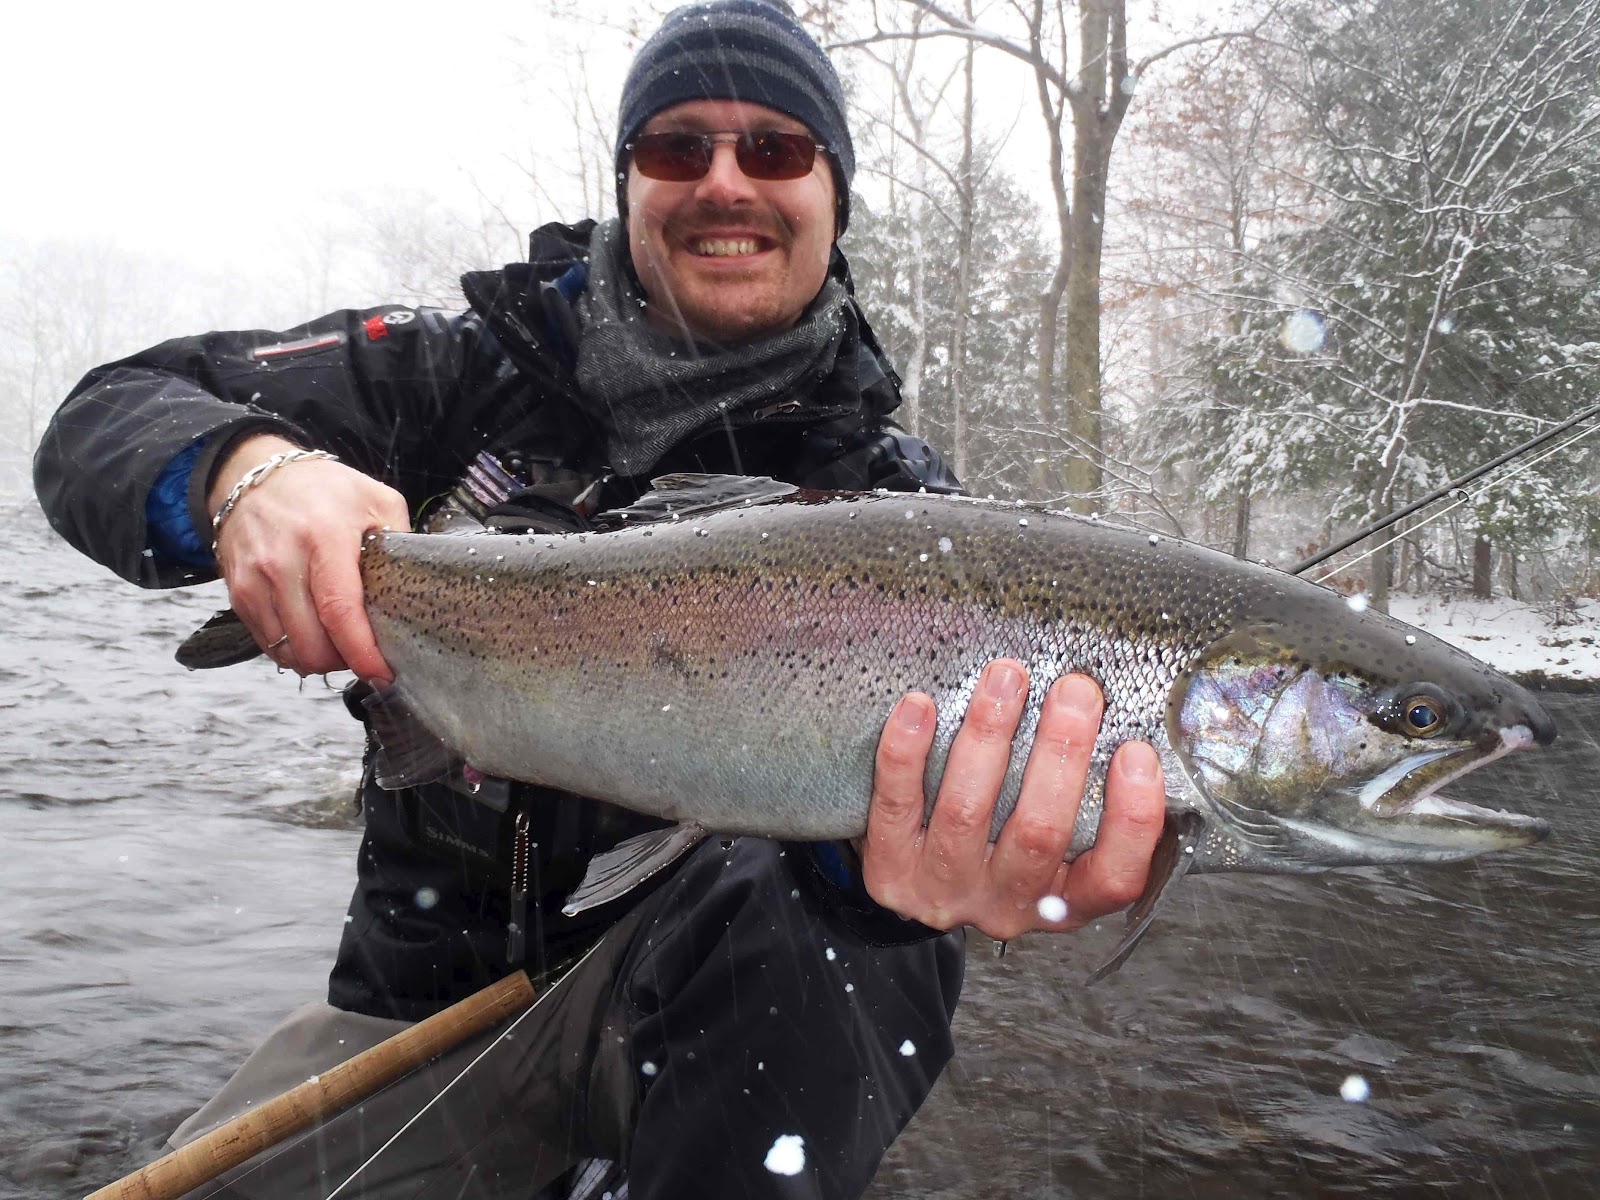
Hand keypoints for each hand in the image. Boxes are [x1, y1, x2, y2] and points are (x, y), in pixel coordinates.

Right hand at [208, 433, 408, 681]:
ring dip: (319, 659)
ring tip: (339, 642)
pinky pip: (268, 644)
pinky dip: (293, 650)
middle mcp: (282, 561)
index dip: (362, 652)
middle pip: (312, 643)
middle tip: (363, 651)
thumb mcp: (377, 500)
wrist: (255, 475)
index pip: (340, 611)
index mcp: (324, 537)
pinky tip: (313, 633)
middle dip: (344, 660)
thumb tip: (420, 585)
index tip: (382, 673)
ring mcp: (254, 580)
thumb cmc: (324, 490)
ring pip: (289, 651)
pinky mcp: (238, 593)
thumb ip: (401, 542)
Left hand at [861, 663, 1166, 940]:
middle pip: (1038, 833)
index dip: (1132, 819)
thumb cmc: (999, 843)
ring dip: (988, 734)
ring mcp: (945, 888)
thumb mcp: (1056, 842)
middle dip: (1060, 753)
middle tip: (1076, 690)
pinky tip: (920, 706)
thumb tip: (1118, 719)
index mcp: (1064, 900)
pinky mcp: (890, 870)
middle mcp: (1007, 902)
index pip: (1113, 878)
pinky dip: (906, 752)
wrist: (914, 888)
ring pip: (967, 811)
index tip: (1137, 752)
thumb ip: (1085, 797)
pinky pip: (896, 805)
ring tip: (1006, 678)